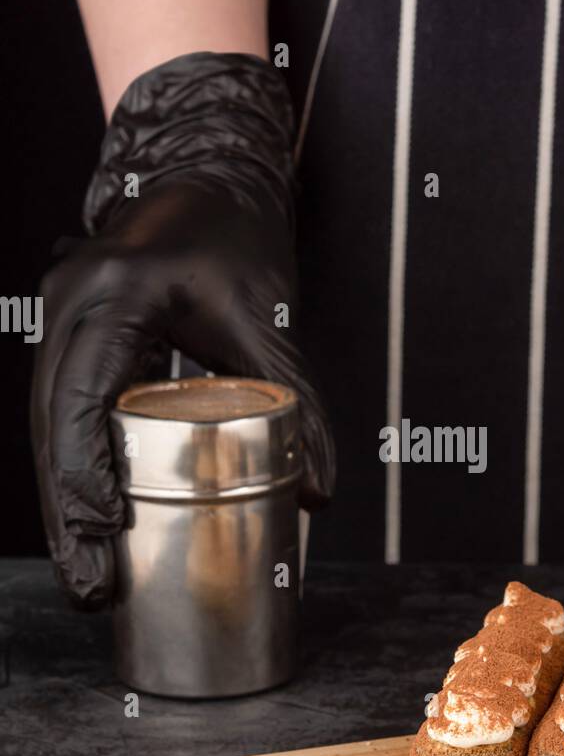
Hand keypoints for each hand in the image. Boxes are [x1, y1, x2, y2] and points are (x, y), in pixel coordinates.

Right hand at [31, 53, 334, 608]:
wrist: (206, 168)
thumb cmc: (236, 232)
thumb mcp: (270, 320)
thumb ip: (298, 403)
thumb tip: (321, 492)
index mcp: (111, 297)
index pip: (82, 404)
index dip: (85, 480)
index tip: (102, 540)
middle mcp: (70, 305)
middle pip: (53, 428)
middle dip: (68, 514)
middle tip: (92, 587)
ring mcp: (61, 315)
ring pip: (50, 425)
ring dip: (65, 501)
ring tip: (88, 572)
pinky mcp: (72, 331)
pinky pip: (63, 409)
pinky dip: (75, 467)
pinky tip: (92, 518)